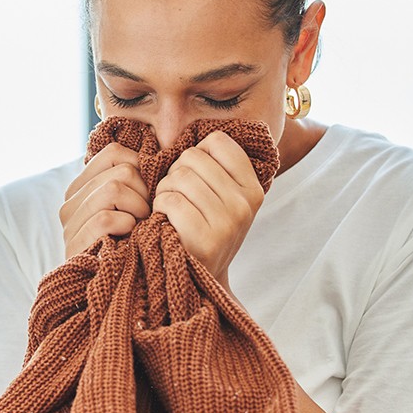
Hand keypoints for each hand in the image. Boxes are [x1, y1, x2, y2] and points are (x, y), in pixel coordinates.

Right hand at [60, 142, 151, 257]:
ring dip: (138, 211)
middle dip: (145, 194)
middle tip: (146, 218)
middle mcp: (71, 202)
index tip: (150, 194)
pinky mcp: (74, 241)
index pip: (115, 153)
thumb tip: (160, 156)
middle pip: (121, 170)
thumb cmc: (132, 249)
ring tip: (139, 229)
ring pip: (114, 188)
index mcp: (82, 188)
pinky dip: (126, 227)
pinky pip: (106, 217)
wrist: (114, 295)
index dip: (141, 168)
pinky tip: (129, 239)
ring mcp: (70, 222)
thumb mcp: (133, 211)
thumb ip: (135, 184)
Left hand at [152, 131, 264, 288]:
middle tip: (176, 197)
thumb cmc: (203, 231)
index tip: (194, 177)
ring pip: (178, 177)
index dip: (196, 154)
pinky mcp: (205, 238)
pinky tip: (165, 222)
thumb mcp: (223, 199)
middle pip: (192, 158)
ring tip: (170, 210)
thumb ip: (218, 169)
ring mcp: (228, 222)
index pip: (218, 141)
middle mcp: (245, 204)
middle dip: (175, 174)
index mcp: (253, 188)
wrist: (198, 280)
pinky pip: (170, 200)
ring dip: (164, 192)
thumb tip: (197, 131)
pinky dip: (159, 209)